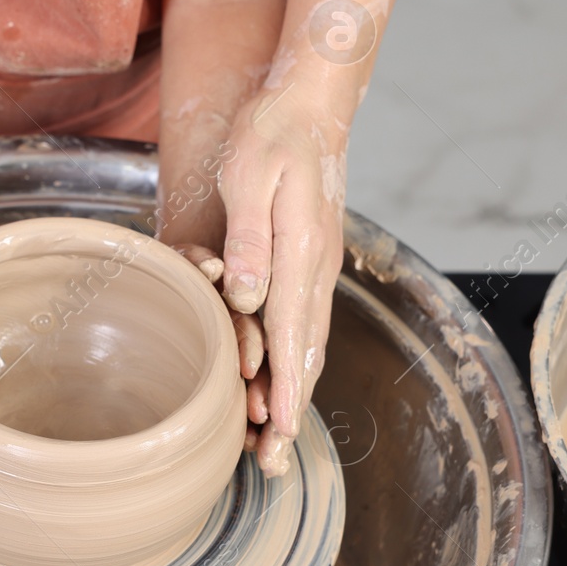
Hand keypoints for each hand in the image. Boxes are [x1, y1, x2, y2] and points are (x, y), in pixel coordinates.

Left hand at [216, 86, 347, 474]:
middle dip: (291, 409)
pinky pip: (306, 322)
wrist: (311, 103)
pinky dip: (297, 361)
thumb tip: (247, 296)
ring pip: (309, 342)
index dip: (285, 389)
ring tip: (277, 439)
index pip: (292, 333)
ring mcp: (318, 264)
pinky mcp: (312, 257)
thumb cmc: (271, 133)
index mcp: (300, 251)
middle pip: (306, 352)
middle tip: (274, 462)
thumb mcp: (250, 176)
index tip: (279, 433)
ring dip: (295, 392)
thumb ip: (250, 239)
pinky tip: (283, 380)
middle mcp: (316, 266)